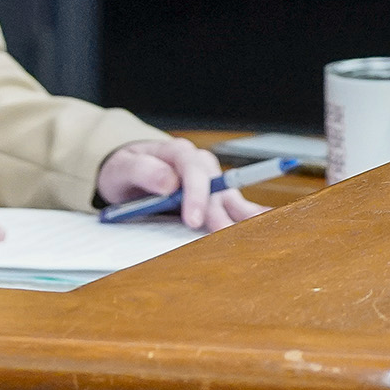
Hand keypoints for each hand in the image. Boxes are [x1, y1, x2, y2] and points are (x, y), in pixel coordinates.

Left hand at [95, 139, 262, 229]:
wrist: (127, 172)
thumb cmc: (124, 168)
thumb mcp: (122, 167)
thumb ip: (142, 171)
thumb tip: (169, 181)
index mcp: (178, 153)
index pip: (193, 172)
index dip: (195, 196)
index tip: (192, 220)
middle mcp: (200, 165)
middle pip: (216, 189)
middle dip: (219, 214)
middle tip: (223, 237)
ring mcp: (210, 181)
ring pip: (230, 198)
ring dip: (243, 215)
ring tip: (263, 230)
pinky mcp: (214, 197)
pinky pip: (233, 206)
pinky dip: (248, 216)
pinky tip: (267, 223)